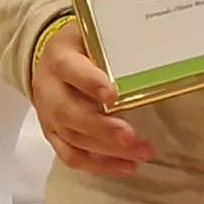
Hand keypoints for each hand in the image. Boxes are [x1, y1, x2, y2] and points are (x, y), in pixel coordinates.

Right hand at [29, 20, 155, 178]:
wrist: (48, 59)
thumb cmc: (81, 46)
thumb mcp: (92, 35)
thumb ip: (113, 46)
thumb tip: (156, 50)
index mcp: (58, 58)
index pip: (71, 70)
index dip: (90, 83)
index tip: (114, 95)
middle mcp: (49, 89)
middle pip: (69, 112)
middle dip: (101, 128)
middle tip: (130, 137)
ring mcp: (48, 116)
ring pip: (74, 138)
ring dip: (108, 151)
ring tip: (143, 153)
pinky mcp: (53, 135)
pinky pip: (71, 156)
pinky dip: (99, 166)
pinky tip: (127, 167)